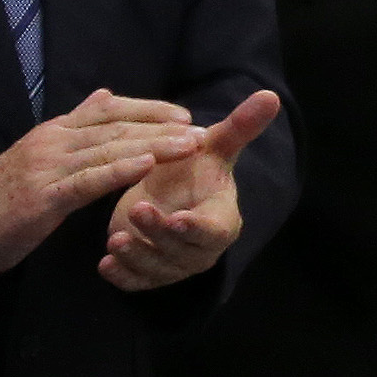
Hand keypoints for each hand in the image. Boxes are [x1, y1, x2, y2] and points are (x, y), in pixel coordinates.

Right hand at [0, 91, 210, 278]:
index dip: (149, 110)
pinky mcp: (43, 197)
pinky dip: (119, 170)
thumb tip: (103, 96)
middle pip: (116, 127)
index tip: (184, 115)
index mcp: (54, 131)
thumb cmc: (0, 197)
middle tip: (202, 130)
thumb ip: (73, 127)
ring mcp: (47, 167)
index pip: (109, 111)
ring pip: (109, 150)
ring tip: (189, 145)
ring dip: (153, 146)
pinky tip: (146, 165)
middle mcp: (53, 141)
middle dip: (162, 127)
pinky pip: (88, 180)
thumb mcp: (38, 154)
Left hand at [99, 90, 278, 293]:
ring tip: (114, 237)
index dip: (196, 227)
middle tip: (136, 209)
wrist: (172, 192)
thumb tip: (272, 94)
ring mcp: (176, 265)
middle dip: (158, 233)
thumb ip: (241, 127)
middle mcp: (202, 248)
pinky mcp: (150, 274)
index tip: (176, 217)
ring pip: (157, 268)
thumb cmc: (196, 169)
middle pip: (182, 250)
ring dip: (136, 256)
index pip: (214, 231)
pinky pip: (138, 282)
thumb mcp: (214, 147)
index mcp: (221, 219)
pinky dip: (122, 276)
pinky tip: (105, 264)